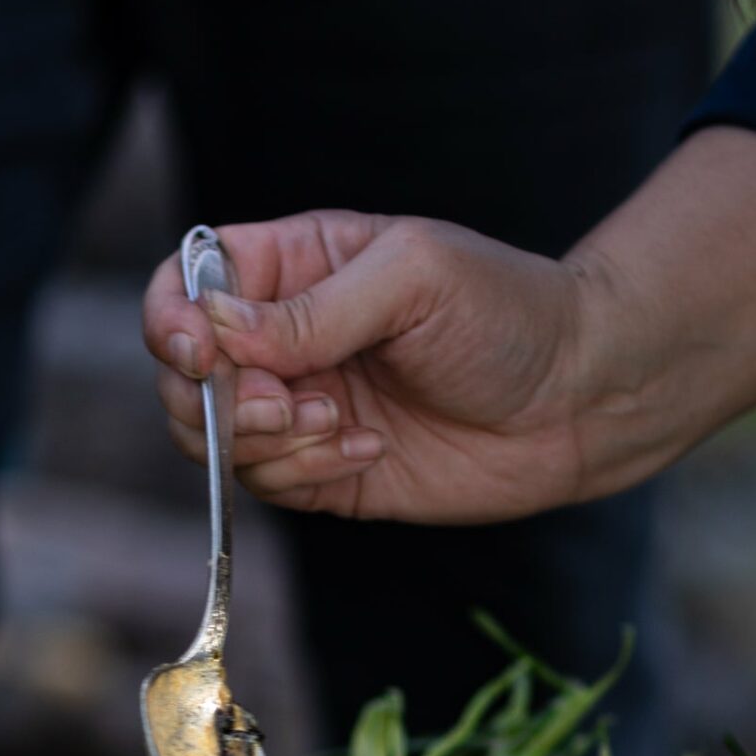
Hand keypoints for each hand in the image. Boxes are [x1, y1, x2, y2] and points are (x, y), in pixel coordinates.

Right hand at [143, 134, 755, 526]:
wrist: (584, 395)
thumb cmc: (510, 310)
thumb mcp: (412, 277)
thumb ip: (310, 308)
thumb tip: (216, 330)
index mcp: (293, 267)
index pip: (186, 287)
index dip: (171, 320)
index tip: (199, 350)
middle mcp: (283, 340)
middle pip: (182, 377)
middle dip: (217, 400)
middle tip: (284, 405)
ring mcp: (301, 409)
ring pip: (215, 442)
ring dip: (264, 443)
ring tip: (343, 426)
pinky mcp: (325, 474)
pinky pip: (270, 487)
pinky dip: (306, 475)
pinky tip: (372, 452)